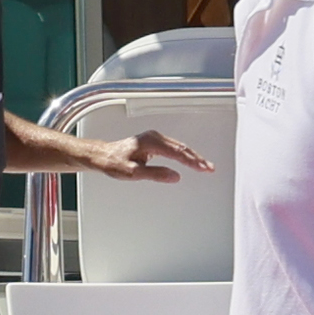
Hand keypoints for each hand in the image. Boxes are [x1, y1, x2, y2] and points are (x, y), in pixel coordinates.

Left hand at [96, 127, 211, 183]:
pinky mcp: (154, 142)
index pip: (178, 152)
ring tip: (205, 166)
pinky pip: (174, 147)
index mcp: (152, 143)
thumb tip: (175, 176)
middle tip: (210, 168)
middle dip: (197, 159)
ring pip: (180, 147)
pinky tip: (191, 159)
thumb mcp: (134, 173)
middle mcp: (155, 137)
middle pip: (182, 148)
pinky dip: (185, 154)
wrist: (103, 155)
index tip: (204, 169)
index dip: (193, 162)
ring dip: (193, 156)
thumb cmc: (114, 162)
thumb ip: (156, 174)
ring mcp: (155, 138)